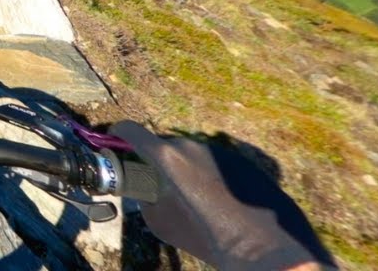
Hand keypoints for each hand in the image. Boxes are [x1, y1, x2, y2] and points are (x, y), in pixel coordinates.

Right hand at [111, 121, 335, 270]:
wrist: (263, 247)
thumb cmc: (206, 236)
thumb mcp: (162, 223)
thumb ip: (146, 198)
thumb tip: (146, 189)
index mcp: (168, 156)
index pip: (132, 131)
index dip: (119, 132)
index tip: (114, 136)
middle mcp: (193, 145)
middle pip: (165, 144)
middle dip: (156, 159)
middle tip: (155, 181)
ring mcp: (220, 150)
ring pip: (192, 153)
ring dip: (185, 167)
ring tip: (191, 196)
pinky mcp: (242, 160)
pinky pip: (215, 163)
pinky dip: (209, 175)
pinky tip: (217, 200)